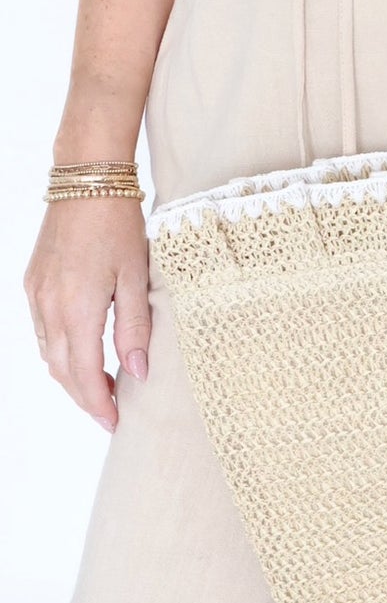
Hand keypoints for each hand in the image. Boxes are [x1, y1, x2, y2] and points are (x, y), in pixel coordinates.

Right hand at [24, 200, 151, 432]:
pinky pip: (41, 330)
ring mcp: (35, 294)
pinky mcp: (32, 283)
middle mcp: (48, 306)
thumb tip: (138, 372)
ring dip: (70, 376)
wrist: (86, 180)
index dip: (97, 404)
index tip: (114, 423)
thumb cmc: (119, 224)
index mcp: (76, 309)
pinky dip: (58, 351)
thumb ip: (136, 329)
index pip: (83, 374)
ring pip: (47, 353)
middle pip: (60, 370)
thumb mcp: (137, 278)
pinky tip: (80, 353)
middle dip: (84, 396)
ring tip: (101, 388)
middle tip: (110, 413)